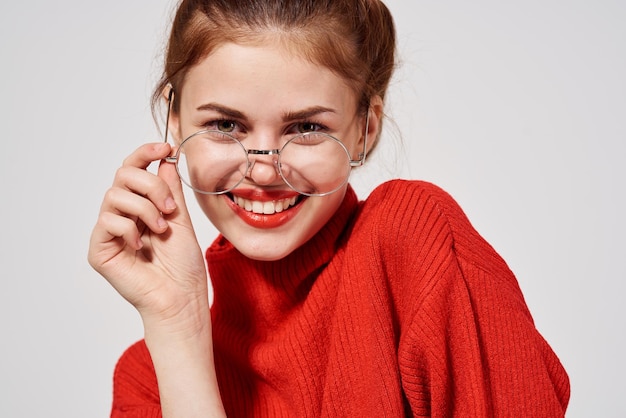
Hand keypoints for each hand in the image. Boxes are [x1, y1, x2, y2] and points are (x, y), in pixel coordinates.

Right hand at [88, 142, 207, 328]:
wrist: (181, 298)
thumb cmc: (183, 266)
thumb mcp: (181, 219)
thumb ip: (170, 190)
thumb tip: (165, 161)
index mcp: (142, 205)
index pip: (134, 169)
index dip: (146, 153)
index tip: (166, 147)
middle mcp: (123, 215)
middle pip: (123, 175)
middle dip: (151, 185)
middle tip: (169, 209)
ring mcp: (109, 232)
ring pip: (115, 195)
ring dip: (145, 209)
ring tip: (161, 230)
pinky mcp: (99, 249)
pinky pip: (107, 221)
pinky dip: (130, 229)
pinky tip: (142, 247)